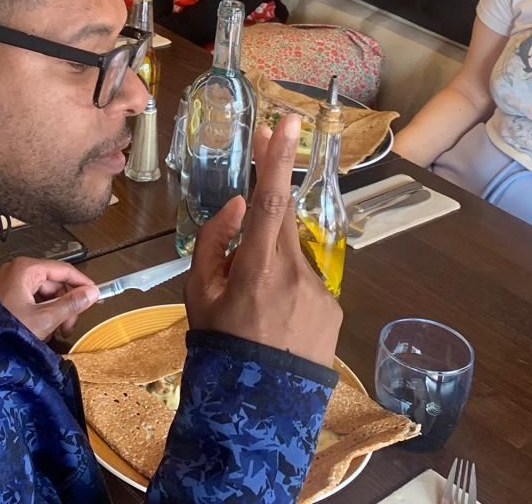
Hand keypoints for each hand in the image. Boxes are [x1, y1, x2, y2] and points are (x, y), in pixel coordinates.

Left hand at [0, 257, 99, 341]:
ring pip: (45, 294)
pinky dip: (42, 313)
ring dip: (55, 312)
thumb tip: (92, 293)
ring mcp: (11, 282)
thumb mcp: (45, 319)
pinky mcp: (8, 294)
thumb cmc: (8, 329)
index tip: (96, 296)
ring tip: (55, 332)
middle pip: (54, 283)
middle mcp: (18, 270)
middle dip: (65, 305)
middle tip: (69, 327)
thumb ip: (71, 304)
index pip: (64, 270)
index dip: (82, 283)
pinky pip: (33, 299)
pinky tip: (43, 330)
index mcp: (26, 269)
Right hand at [185, 115, 341, 366]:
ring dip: (272, 263)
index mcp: (258, 267)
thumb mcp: (198, 295)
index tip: (287, 121)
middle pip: (283, 218)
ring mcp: (320, 292)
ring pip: (291, 257)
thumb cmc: (218, 347)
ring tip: (253, 305)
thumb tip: (235, 204)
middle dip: (272, 189)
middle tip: (261, 163)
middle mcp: (295, 273)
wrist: (259, 410)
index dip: (276, 158)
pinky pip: (307, 284)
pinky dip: (289, 289)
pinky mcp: (333, 310)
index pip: (270, 200)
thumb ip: (213, 243)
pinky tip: (275, 320)